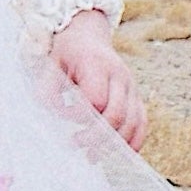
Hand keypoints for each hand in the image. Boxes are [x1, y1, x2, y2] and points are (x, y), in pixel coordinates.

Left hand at [50, 8, 144, 150]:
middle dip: (96, 136)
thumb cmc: (67, 52)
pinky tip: (119, 154)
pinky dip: (133, 141)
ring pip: (132, 122)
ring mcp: (131, 86)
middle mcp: (120, 75)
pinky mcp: (136, 97)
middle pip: (116, 114)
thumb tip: (55, 115)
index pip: (96, 99)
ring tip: (92, 155)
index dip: (79, 115)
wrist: (87, 35)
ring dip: (113, 143)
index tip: (63, 118)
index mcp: (97, 64)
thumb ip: (48, 90)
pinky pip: (142, 122)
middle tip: (76, 143)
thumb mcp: (50, 64)